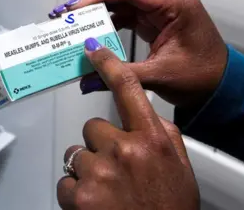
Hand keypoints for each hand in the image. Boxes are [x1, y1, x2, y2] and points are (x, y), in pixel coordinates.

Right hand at [51, 0, 227, 107]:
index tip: (75, 7)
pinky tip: (92, 28)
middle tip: (67, 11)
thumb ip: (120, 76)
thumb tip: (87, 80)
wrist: (219, 85)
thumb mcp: (159, 76)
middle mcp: (168, 1)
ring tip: (74, 18)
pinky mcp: (154, 20)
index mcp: (176, 5)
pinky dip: (106, 18)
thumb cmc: (203, 76)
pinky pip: (125, 12)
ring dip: (97, 6)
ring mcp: (160, 9)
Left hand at [57, 41, 199, 209]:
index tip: (94, 49)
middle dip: (100, 145)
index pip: (128, 90)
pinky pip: (66, 179)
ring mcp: (99, 171)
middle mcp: (124, 150)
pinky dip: (76, 190)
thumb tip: (145, 115)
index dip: (109, 65)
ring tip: (106, 191)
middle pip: (93, 127)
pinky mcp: (79, 193)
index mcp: (152, 139)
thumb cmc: (167, 208)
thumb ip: (161, 135)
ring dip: (87, 169)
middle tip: (115, 169)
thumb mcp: (177, 166)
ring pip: (77, 153)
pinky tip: (95, 203)